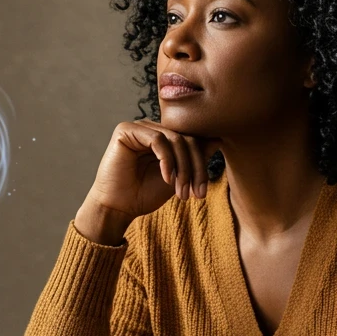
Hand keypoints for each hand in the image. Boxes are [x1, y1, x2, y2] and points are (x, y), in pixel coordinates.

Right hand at [80, 121, 221, 231]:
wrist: (117, 208)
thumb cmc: (144, 195)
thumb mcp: (178, 178)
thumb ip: (195, 158)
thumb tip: (219, 138)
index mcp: (163, 138)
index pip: (192, 140)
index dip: (202, 164)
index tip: (202, 192)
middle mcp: (152, 129)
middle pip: (187, 139)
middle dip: (195, 168)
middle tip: (195, 194)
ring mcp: (139, 128)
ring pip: (175, 139)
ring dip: (183, 167)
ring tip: (180, 190)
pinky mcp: (126, 130)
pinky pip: (157, 139)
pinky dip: (166, 160)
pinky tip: (166, 178)